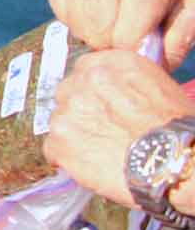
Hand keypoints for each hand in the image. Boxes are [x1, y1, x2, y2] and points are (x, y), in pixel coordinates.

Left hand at [43, 49, 194, 205]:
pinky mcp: (60, 141)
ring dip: (74, 135)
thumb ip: (125, 83)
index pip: (85, 69)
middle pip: (68, 93)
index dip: (93, 91)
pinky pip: (53, 149)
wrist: (176, 162)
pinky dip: (67, 159)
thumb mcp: (158, 88)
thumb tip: (113, 91)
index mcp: (110, 63)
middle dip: (82, 111)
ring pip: (60, 121)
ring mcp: (68, 110)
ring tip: (100, 151)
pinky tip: (90, 166)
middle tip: (102, 130)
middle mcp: (84, 81)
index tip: (101, 105)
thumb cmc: (177, 129)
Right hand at [47, 0, 194, 67]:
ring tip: (116, 10)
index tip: (147, 36)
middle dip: (115, 38)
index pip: (125, 42)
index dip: (137, 47)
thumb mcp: (193, 6)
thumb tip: (151, 69)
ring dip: (95, 27)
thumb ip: (176, 42)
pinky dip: (78, 13)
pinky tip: (98, 0)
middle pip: (98, 36)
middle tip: (132, 21)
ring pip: (76, 26)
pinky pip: (61, 11)